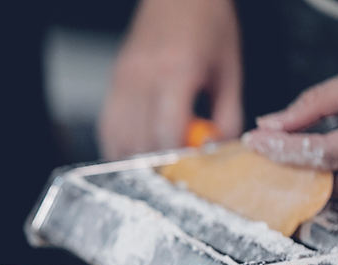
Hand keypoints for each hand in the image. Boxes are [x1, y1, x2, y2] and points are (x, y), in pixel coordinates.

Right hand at [98, 0, 242, 158]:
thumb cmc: (207, 24)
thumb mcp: (230, 71)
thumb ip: (227, 115)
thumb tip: (218, 151)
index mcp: (177, 71)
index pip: (166, 132)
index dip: (175, 158)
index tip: (188, 168)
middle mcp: (143, 76)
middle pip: (139, 141)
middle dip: (156, 163)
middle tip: (173, 168)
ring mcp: (123, 79)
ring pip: (117, 138)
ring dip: (135, 157)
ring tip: (154, 160)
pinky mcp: (113, 81)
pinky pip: (107, 126)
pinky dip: (118, 145)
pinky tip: (135, 149)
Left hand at [243, 54, 337, 199]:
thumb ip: (321, 102)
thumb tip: (274, 123)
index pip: (325, 152)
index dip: (284, 149)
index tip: (258, 141)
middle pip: (336, 181)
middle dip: (295, 170)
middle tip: (267, 153)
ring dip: (316, 179)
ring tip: (289, 159)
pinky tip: (320, 165)